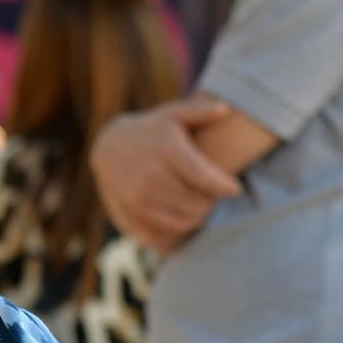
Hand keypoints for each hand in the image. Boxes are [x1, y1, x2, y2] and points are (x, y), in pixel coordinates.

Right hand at [90, 99, 242, 252]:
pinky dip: (176, 228)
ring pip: (183, 220)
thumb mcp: (171, 115)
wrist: (108, 147)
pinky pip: (162, 233)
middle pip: (197, 203)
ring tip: (199, 205)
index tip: (235, 187)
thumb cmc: (150, 131)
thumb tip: (226, 109)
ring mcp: (136, 197)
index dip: (226, 187)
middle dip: (211, 202)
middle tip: (213, 196)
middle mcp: (149, 175)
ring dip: (196, 216)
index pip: (207, 178)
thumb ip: (199, 112)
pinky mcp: (127, 213)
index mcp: (165, 150)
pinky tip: (180, 215)